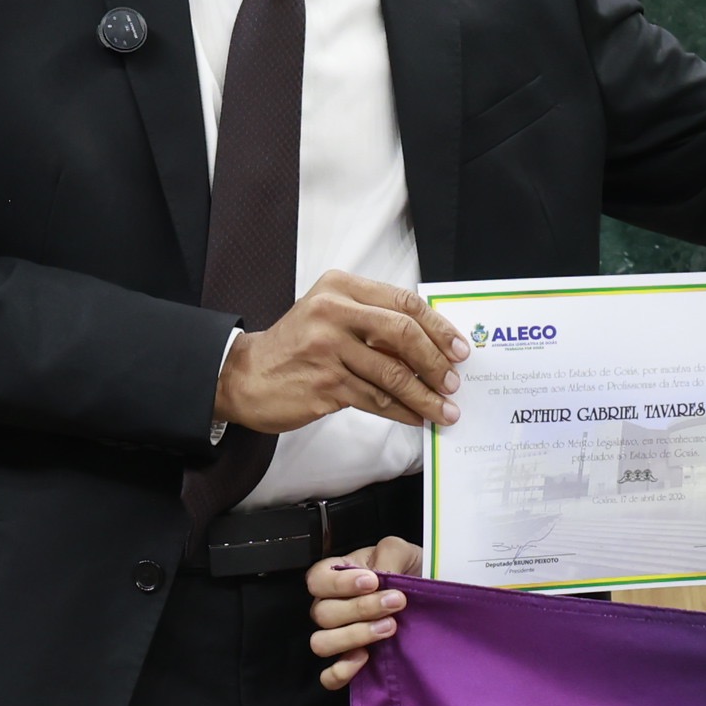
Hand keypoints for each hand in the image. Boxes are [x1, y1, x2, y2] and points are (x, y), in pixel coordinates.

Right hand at [220, 273, 466, 435]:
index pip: (404, 303)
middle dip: (436, 361)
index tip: (459, 349)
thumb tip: (430, 344)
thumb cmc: (295, 346)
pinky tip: (416, 418)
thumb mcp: (330, 315)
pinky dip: (402, 411)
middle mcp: (333, 312)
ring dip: (425, 396)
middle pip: (403, 333)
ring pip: (393, 374)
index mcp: (341, 288)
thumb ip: (373, 320)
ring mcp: (328, 348)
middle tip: (454, 381)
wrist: (246, 375)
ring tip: (444, 409)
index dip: (438, 328)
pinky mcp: (326, 384)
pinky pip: (376, 400)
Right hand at [307, 536, 428, 690]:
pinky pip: (329, 676)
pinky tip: (365, 658)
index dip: (340, 584)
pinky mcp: (349, 662)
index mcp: (335, 576)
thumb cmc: (408, 570)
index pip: (316, 580)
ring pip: (322, 643)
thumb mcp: (401, 551)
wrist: (429, 595)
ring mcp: (337, 637)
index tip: (372, 581)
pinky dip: (342, 671)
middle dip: (361, 608)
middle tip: (396, 602)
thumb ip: (388, 555)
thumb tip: (380, 576)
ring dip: (354, 635)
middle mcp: (330, 606)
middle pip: (323, 614)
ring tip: (390, 627)